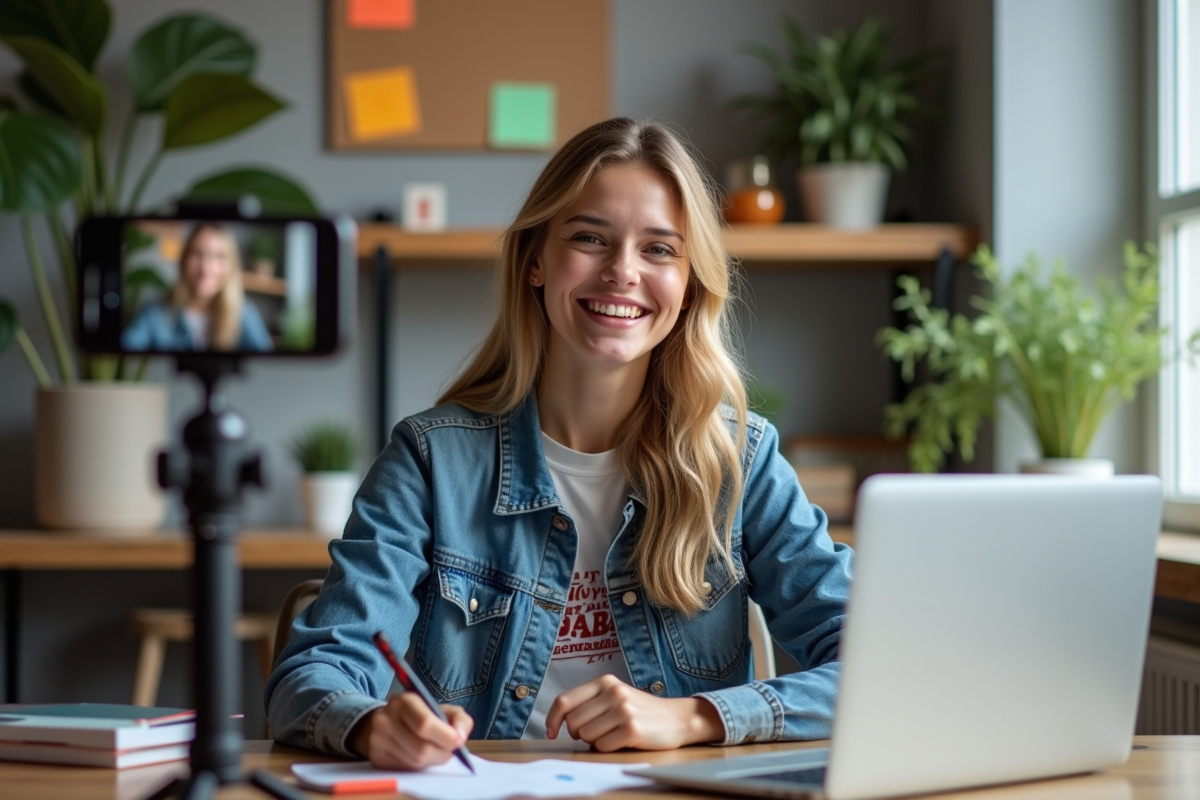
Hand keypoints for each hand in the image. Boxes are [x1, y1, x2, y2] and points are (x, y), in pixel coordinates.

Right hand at [348, 693, 473, 769]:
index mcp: (404, 701)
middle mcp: (386, 720)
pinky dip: (420, 767)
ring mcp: (378, 741)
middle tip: (450, 750)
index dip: (445, 736)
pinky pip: (406, 769)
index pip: (424, 723)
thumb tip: (460, 736)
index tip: (458, 740)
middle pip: (421, 748)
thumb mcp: (441, 708)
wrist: (387, 722)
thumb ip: (459, 718)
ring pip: (415, 762)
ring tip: (435, 750)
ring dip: (432, 761)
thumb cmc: (421, 715)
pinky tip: (421, 756)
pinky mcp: (377, 758)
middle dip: (442, 753)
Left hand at [544, 674, 724, 750]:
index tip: (551, 732)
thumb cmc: (641, 710)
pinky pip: (603, 746)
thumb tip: (560, 723)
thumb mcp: (616, 696)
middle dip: (580, 733)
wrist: (678, 718)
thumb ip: (590, 702)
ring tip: (614, 734)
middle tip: (598, 732)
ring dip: (596, 741)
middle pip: (574, 722)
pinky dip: (609, 748)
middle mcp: (613, 692)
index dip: (553, 719)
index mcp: (605, 682)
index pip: (565, 700)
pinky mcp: (631, 729)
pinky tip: (624, 741)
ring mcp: (623, 710)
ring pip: (586, 736)